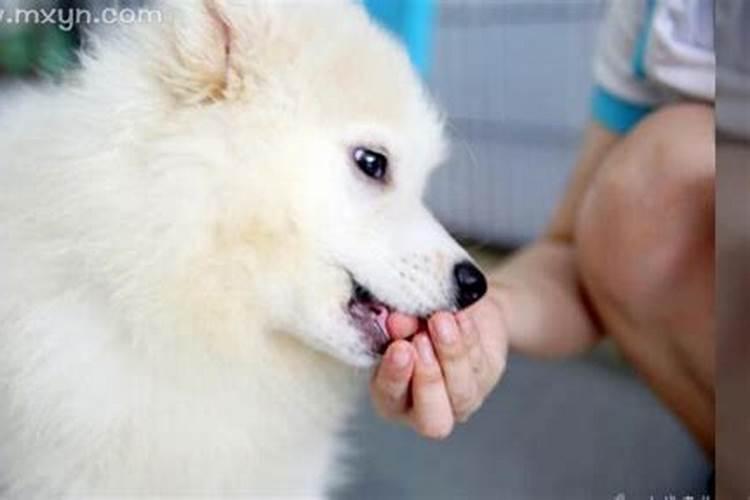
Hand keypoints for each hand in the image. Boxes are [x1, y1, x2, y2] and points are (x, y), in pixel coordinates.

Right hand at [370, 289, 508, 438]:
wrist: (452, 300)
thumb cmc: (413, 314)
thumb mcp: (400, 316)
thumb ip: (396, 325)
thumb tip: (397, 323)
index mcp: (390, 396)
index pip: (390, 399)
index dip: (395, 377)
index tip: (399, 347)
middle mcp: (424, 408)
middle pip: (432, 421)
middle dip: (427, 379)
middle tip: (421, 340)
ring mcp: (459, 399)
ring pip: (461, 392)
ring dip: (450, 353)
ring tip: (440, 320)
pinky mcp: (485, 379)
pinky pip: (480, 365)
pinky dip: (468, 338)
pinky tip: (459, 317)